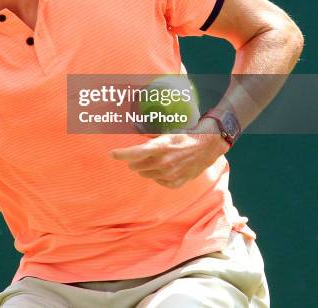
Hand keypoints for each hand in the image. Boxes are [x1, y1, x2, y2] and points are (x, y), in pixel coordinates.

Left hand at [110, 124, 228, 188]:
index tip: (111, 154)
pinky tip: (164, 168)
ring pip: (145, 174)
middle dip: (134, 161)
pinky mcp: (175, 183)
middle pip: (136, 166)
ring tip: (155, 160)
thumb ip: (150, 139)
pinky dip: (157, 175)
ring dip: (145, 168)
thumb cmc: (184, 137)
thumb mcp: (166, 134)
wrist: (206, 147)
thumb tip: (133, 136)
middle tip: (139, 155)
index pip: (134, 153)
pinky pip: (157, 181)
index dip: (120, 154)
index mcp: (159, 147)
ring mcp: (169, 175)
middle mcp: (163, 163)